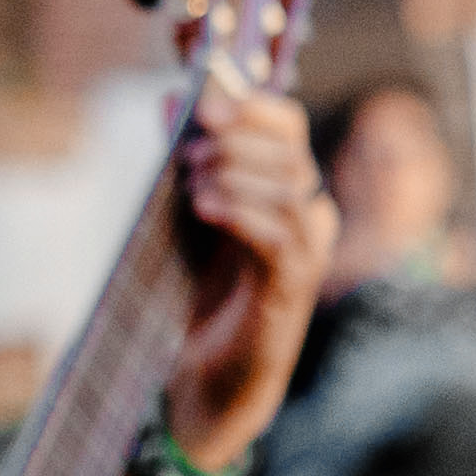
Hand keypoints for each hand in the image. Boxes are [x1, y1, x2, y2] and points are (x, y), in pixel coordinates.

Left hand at [161, 84, 333, 473]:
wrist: (199, 378)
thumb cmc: (195, 296)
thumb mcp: (184, 216)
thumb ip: (184, 159)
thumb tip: (171, 98)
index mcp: (281, 190)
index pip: (287, 127)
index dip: (252, 105)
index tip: (204, 100)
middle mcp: (305, 216)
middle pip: (291, 151)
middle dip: (237, 139)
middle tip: (190, 150)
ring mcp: (304, 254)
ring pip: (291, 188)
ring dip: (236, 174)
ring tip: (191, 183)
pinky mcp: (291, 290)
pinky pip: (281, 237)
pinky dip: (243, 213)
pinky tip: (206, 207)